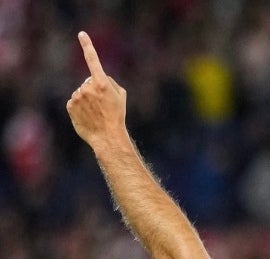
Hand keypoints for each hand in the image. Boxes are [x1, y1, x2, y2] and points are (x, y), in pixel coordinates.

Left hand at [66, 32, 127, 151]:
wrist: (107, 136)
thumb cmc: (117, 116)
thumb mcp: (121, 96)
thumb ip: (109, 82)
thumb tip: (99, 79)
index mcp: (102, 83)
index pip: (93, 60)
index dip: (87, 45)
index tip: (81, 34)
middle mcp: (88, 87)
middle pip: (89, 81)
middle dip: (94, 89)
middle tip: (103, 104)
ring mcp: (77, 96)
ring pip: (81, 92)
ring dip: (87, 98)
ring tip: (96, 112)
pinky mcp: (70, 105)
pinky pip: (74, 101)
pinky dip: (79, 106)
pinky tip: (87, 115)